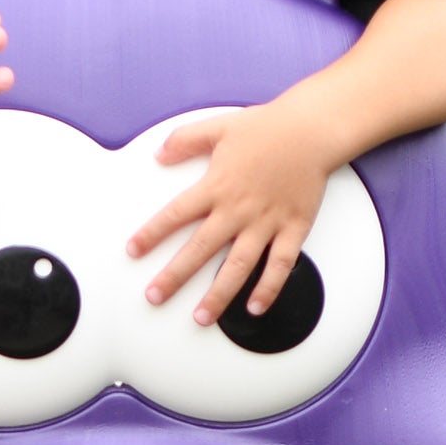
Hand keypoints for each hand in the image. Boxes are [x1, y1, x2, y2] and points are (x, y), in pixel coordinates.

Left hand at [131, 97, 340, 320]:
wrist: (312, 130)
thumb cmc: (268, 127)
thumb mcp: (218, 126)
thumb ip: (185, 140)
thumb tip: (159, 155)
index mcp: (216, 186)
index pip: (175, 215)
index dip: (151, 234)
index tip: (133, 251)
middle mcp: (238, 210)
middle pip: (199, 250)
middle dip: (174, 277)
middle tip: (155, 297)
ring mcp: (266, 223)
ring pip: (237, 267)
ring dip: (218, 295)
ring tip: (201, 318)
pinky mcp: (293, 229)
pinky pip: (280, 266)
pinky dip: (268, 289)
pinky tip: (254, 308)